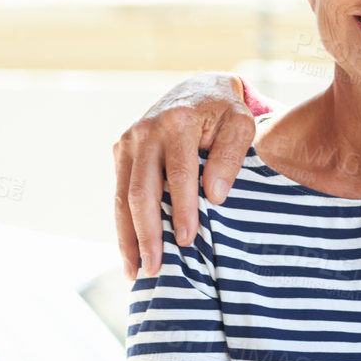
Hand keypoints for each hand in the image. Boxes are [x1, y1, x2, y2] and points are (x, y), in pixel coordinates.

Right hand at [112, 73, 256, 277]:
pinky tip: (129, 253)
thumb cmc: (225, 112)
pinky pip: (120, 193)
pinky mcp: (120, 151)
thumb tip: (215, 196)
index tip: (188, 240)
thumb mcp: (240, 124)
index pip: (179, 175)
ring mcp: (128, 141)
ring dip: (128, 237)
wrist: (199, 88)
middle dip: (147, 233)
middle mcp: (145, 131)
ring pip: (123, 197)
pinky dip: (123, 225)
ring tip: (135, 272)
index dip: (182, 210)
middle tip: (155, 268)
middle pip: (142, 191)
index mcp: (177, 122)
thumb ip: (231, 156)